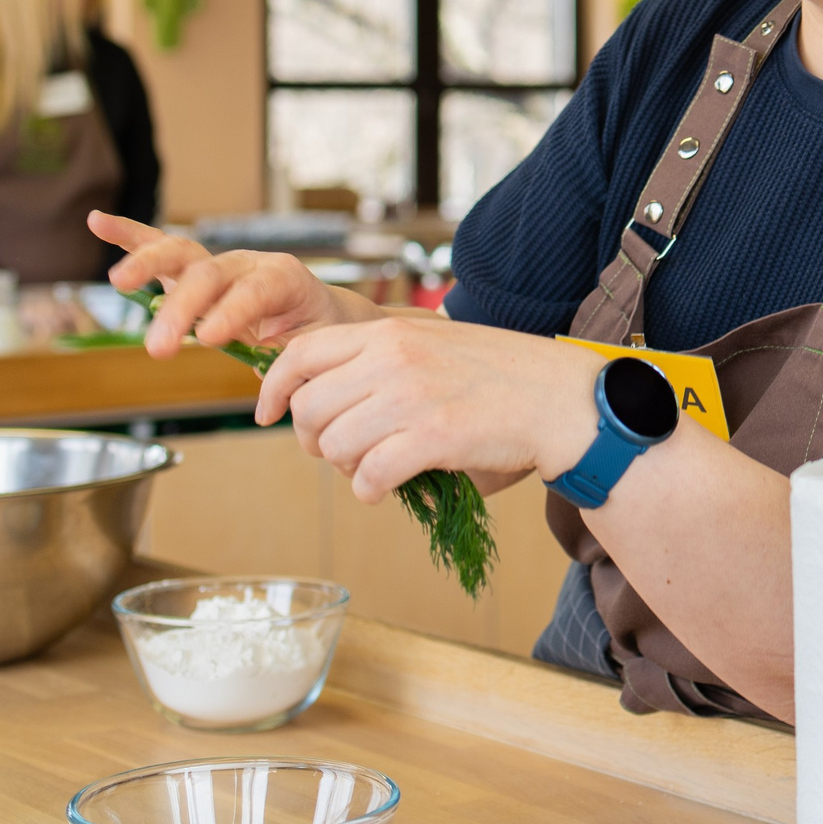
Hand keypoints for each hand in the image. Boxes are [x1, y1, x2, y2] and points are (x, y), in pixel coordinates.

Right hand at [90, 211, 373, 357]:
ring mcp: (218, 264)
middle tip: (158, 349)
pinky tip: (98, 222)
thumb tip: (270, 403)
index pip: (254, 290)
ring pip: (180, 254)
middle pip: (208, 275)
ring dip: (147, 266)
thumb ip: (292, 370)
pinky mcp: (194, 271)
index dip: (230, 312)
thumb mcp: (315, 352)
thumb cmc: (318, 333)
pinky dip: (129, 235)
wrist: (323, 313)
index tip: (205, 339)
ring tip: (118, 282)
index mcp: (284, 279)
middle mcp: (247, 264)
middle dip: (181, 310)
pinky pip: (161, 247)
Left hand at [255, 317, 594, 505]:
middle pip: (310, 407)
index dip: (272, 388)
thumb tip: (325, 399)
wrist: (556, 397)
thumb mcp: (429, 344)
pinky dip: (368, 490)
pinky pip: (369, 475)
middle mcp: (392, 360)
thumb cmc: (497, 376)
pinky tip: (385, 487)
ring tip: (369, 468)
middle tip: (334, 452)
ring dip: (344, 467)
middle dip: (311, 439)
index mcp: (387, 333)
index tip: (266, 413)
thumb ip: (379, 360)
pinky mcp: (432, 438)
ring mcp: (410, 398)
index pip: (301, 353)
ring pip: (335, 445)